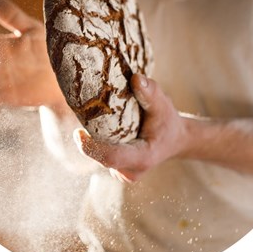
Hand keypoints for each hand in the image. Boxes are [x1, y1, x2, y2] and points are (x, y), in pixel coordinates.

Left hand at [73, 74, 187, 181]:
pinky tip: (101, 128)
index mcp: (143, 158)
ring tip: (93, 119)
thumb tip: (136, 78)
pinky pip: (100, 156)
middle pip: (101, 156)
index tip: (77, 133)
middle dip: (89, 139)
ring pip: (99, 157)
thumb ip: (151, 93)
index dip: (92, 148)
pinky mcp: (117, 169)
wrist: (174, 139)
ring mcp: (123, 173)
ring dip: (93, 139)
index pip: (112, 157)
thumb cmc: (168, 122)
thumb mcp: (163, 105)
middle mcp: (131, 171)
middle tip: (83, 114)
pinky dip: (97, 142)